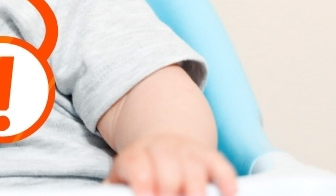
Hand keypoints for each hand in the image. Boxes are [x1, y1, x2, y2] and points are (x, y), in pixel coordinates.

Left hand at [105, 133, 236, 195]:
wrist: (163, 144)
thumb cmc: (141, 171)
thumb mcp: (122, 177)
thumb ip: (117, 188)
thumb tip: (108, 194)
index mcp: (136, 155)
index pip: (137, 164)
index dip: (142, 181)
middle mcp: (161, 149)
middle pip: (167, 165)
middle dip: (169, 189)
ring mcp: (186, 151)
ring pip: (193, 166)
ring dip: (195, 190)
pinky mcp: (209, 157)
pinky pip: (220, 165)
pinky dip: (226, 179)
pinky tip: (228, 193)